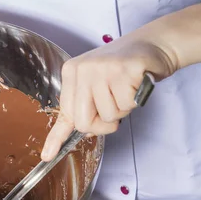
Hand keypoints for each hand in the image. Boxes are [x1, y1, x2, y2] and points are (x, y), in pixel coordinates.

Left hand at [41, 36, 176, 160]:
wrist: (154, 44)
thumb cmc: (124, 69)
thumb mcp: (97, 84)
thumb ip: (86, 107)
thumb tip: (83, 133)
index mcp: (72, 73)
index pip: (64, 113)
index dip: (58, 137)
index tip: (47, 155)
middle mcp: (83, 70)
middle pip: (83, 122)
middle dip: (101, 125)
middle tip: (113, 107)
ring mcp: (102, 69)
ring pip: (108, 116)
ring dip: (122, 109)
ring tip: (126, 89)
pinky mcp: (124, 71)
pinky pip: (126, 105)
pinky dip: (134, 101)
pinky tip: (135, 84)